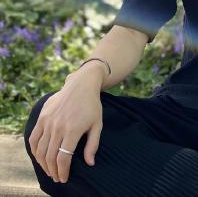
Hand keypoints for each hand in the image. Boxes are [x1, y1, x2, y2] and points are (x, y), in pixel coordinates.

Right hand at [28, 66, 103, 183]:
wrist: (81, 85)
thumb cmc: (92, 105)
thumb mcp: (98, 124)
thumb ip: (93, 144)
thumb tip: (90, 163)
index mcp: (73, 130)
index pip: (63, 158)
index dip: (63, 172)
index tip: (64, 178)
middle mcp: (58, 127)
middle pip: (50, 156)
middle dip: (53, 171)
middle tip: (57, 177)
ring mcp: (48, 121)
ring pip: (40, 150)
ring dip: (43, 163)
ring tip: (49, 169)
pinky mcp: (42, 117)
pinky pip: (34, 138)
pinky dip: (34, 150)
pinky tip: (40, 156)